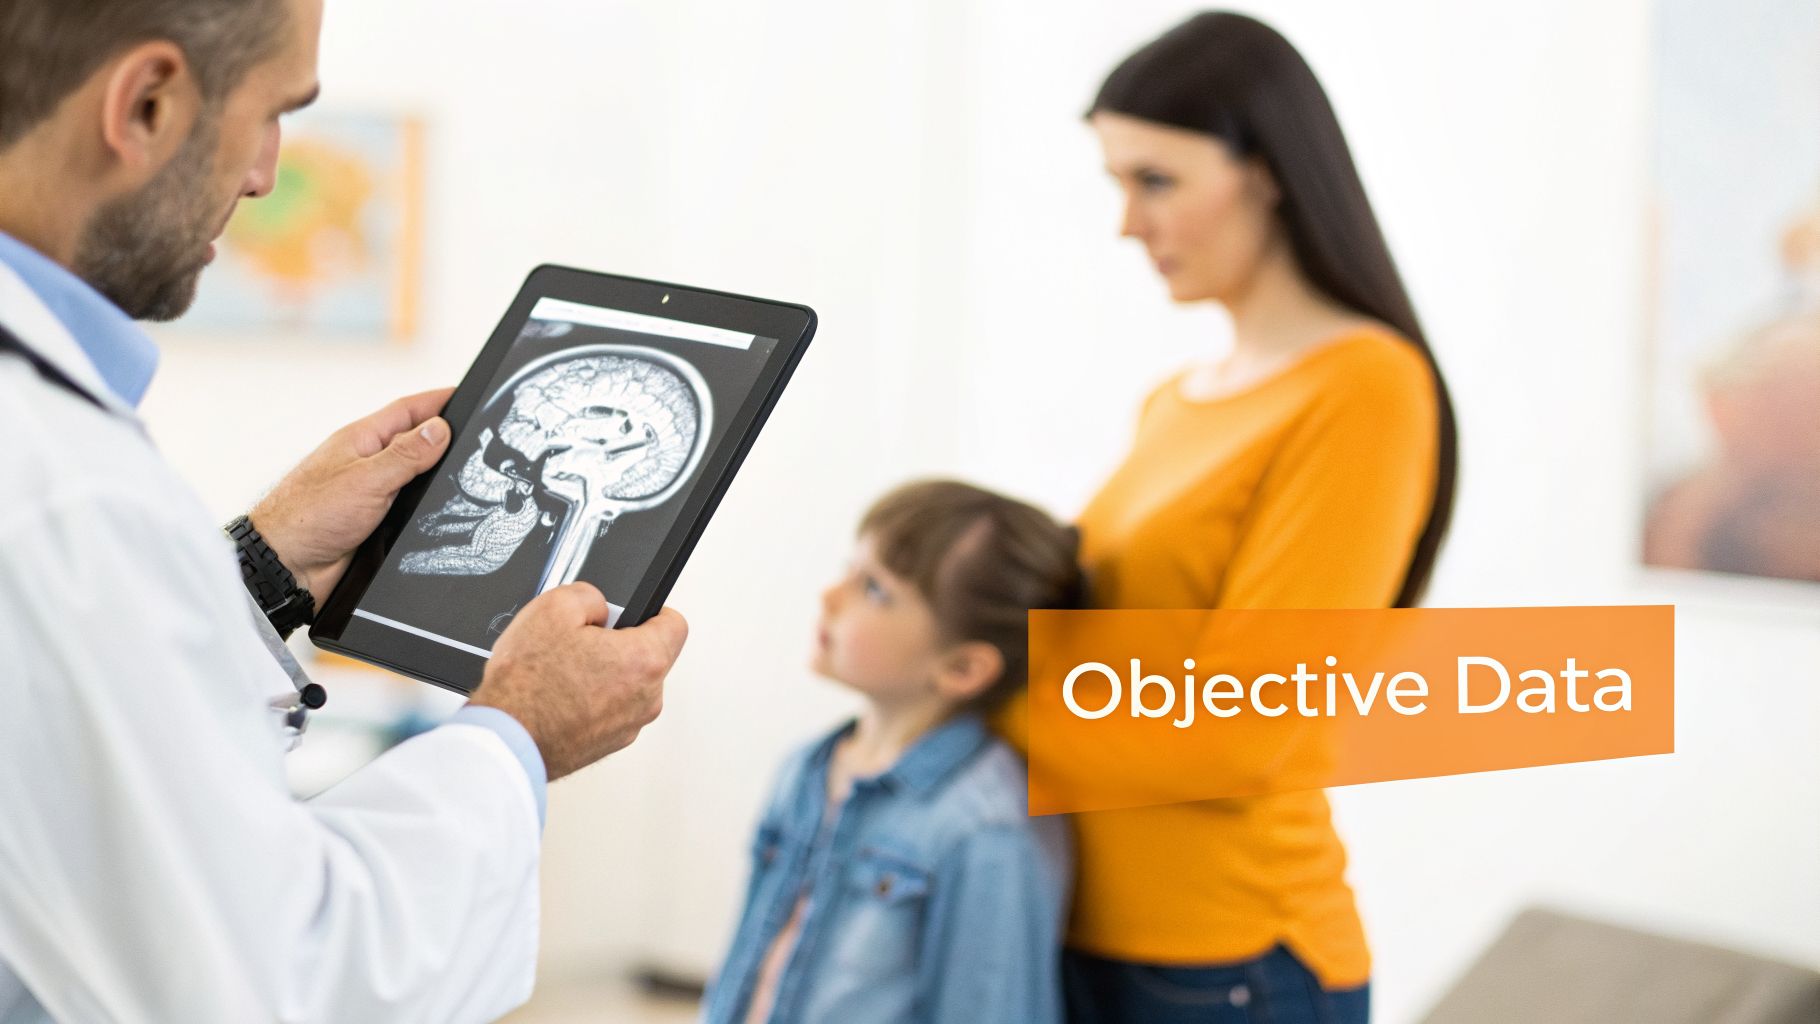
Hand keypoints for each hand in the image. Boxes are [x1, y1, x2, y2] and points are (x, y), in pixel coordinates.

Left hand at [250, 388, 454, 605]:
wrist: (286, 566)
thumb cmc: (307, 517)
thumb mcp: (366, 479)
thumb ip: (406, 455)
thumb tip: (440, 429)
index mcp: (362, 440)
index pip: (408, 410)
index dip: (438, 401)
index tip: (468, 395)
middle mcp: (368, 463)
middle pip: (416, 442)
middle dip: (445, 437)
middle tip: (479, 437)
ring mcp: (372, 491)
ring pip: (415, 476)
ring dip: (436, 475)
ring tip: (469, 473)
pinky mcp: (375, 521)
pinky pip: (408, 506)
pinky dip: (426, 505)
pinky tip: (444, 509)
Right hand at [470, 584, 688, 779]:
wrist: (506, 739)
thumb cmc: (527, 687)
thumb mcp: (552, 608)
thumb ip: (589, 595)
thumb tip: (600, 606)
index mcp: (644, 661)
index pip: (675, 625)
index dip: (653, 611)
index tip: (636, 613)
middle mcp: (646, 698)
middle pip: (650, 657)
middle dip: (621, 644)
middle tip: (583, 643)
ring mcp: (630, 725)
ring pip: (630, 686)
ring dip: (607, 675)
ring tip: (566, 672)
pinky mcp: (610, 743)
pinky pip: (612, 711)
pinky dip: (594, 702)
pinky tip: (562, 696)